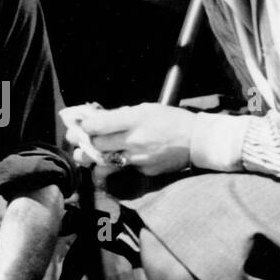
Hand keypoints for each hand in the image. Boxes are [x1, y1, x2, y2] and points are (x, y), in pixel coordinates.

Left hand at [66, 103, 195, 176]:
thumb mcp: (146, 109)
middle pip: (97, 145)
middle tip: (82, 139)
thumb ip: (121, 114)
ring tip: (88, 156)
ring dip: (93, 159)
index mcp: (134, 119)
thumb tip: (98, 118)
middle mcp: (134, 139)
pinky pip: (123, 168)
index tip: (82, 125)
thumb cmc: (171, 120)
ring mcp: (138, 158)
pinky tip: (116, 160)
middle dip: (86, 142)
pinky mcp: (144, 170)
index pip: (97, 125)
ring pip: (104, 162)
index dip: (85, 126)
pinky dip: (117, 164)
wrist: (197, 140)